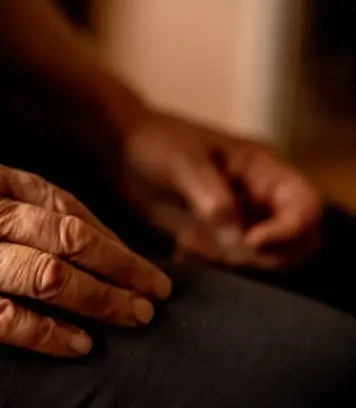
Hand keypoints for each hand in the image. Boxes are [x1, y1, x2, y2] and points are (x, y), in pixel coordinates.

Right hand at [0, 145, 170, 356]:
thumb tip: (32, 213)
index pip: (63, 203)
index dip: (105, 232)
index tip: (131, 254)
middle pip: (72, 238)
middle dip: (123, 264)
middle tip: (159, 289)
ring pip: (52, 277)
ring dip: (102, 298)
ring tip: (138, 317)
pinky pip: (6, 318)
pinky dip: (49, 333)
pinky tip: (81, 345)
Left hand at [121, 112, 321, 269]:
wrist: (122, 151)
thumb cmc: (156, 143)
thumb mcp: (183, 162)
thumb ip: (211, 195)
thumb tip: (238, 235)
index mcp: (263, 171)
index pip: (306, 207)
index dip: (290, 230)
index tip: (253, 240)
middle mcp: (259, 199)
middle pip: (298, 242)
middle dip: (268, 255)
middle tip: (223, 248)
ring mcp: (239, 220)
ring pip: (263, 258)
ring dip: (232, 261)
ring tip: (190, 241)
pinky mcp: (214, 237)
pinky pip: (228, 262)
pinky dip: (210, 264)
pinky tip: (181, 247)